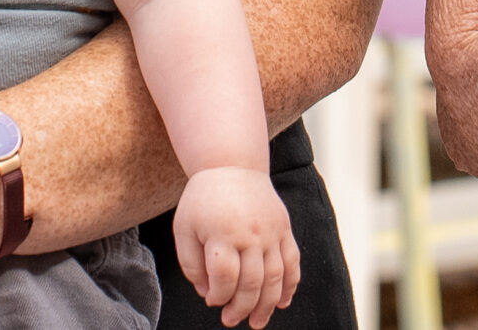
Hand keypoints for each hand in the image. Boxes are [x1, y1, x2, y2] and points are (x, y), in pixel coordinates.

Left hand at [173, 166, 299, 327]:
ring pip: (276, 277)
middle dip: (241, 308)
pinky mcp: (284, 228)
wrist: (232, 163)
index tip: (212, 300)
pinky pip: (292, 261)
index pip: (224, 277)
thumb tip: (208, 293)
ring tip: (258, 322)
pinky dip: (291, 284)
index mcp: (223, 233)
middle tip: (231, 320)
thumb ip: (191, 265)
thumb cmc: (203, 199)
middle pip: (252, 282)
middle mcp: (251, 233)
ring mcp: (272, 231)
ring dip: (267, 305)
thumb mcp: (185, 229)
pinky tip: (282, 302)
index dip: (218, 296)